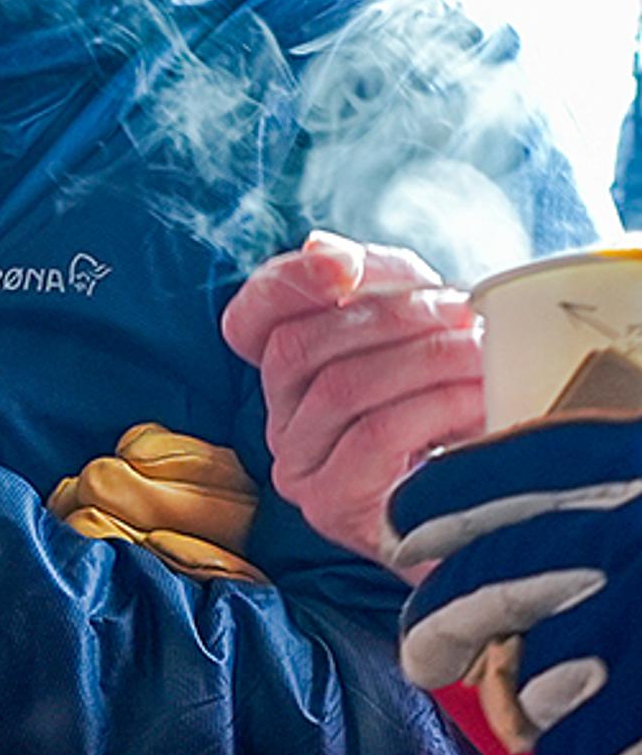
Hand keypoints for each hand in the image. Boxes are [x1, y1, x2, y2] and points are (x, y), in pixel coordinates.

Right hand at [217, 231, 479, 564]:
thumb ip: (379, 283)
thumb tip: (321, 249)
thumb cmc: (461, 410)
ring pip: (339, 388)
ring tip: (483, 352)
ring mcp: (300, 467)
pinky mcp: (334, 505)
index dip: (284, 285)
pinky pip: (373, 436)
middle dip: (388, 317)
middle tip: (462, 310)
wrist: (505, 501)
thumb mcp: (424, 331)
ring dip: (424, 359)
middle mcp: (280, 422)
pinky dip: (433, 406)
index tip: (343, 266)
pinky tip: (477, 399)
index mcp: (292, 376)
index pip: (249, 321)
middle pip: (298, 348)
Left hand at [389, 418, 641, 754]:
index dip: (448, 499)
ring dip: (529, 717)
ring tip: (547, 751)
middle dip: (438, 623)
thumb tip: (512, 536)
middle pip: (494, 579)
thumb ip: (629, 501)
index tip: (404, 534)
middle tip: (421, 660)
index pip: (529, 466)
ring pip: (538, 681)